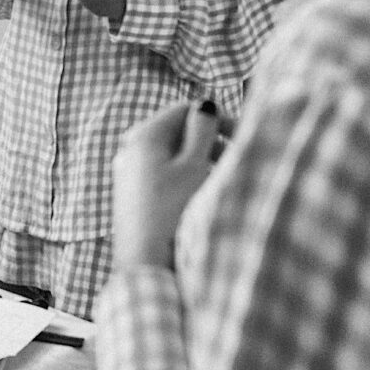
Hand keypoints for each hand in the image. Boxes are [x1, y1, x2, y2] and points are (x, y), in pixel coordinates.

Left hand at [111, 100, 218, 269]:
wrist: (146, 265)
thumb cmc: (172, 212)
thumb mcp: (194, 166)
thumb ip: (201, 131)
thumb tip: (204, 105)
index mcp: (143, 136)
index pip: (184, 109)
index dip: (215, 118)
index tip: (241, 136)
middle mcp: (129, 150)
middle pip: (176, 133)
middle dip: (208, 142)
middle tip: (235, 159)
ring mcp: (128, 174)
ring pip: (171, 156)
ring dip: (199, 161)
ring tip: (220, 180)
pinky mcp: (132, 197)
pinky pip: (162, 176)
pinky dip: (184, 178)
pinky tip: (200, 197)